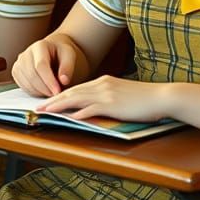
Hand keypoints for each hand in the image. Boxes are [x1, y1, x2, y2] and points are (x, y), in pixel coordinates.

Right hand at [12, 36, 79, 96]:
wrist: (52, 52)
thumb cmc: (61, 54)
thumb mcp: (69, 55)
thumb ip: (68, 67)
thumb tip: (64, 80)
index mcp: (39, 46)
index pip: (40, 65)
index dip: (49, 80)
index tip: (58, 92)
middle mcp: (25, 54)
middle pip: (32, 75)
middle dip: (45, 88)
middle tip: (57, 94)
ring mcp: (18, 63)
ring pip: (27, 83)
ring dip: (40, 92)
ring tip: (52, 91)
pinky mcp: (16, 73)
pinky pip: (23, 87)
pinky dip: (35, 92)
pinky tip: (44, 90)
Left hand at [37, 75, 169, 122]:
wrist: (160, 97)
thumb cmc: (144, 99)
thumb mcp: (122, 93)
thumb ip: (108, 96)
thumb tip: (95, 105)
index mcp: (104, 81)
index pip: (76, 88)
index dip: (60, 95)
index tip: (49, 101)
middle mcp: (102, 84)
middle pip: (71, 92)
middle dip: (53, 100)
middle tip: (38, 107)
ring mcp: (106, 94)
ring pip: (76, 99)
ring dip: (58, 106)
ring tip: (45, 112)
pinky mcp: (111, 105)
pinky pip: (90, 109)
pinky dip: (76, 114)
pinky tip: (67, 118)